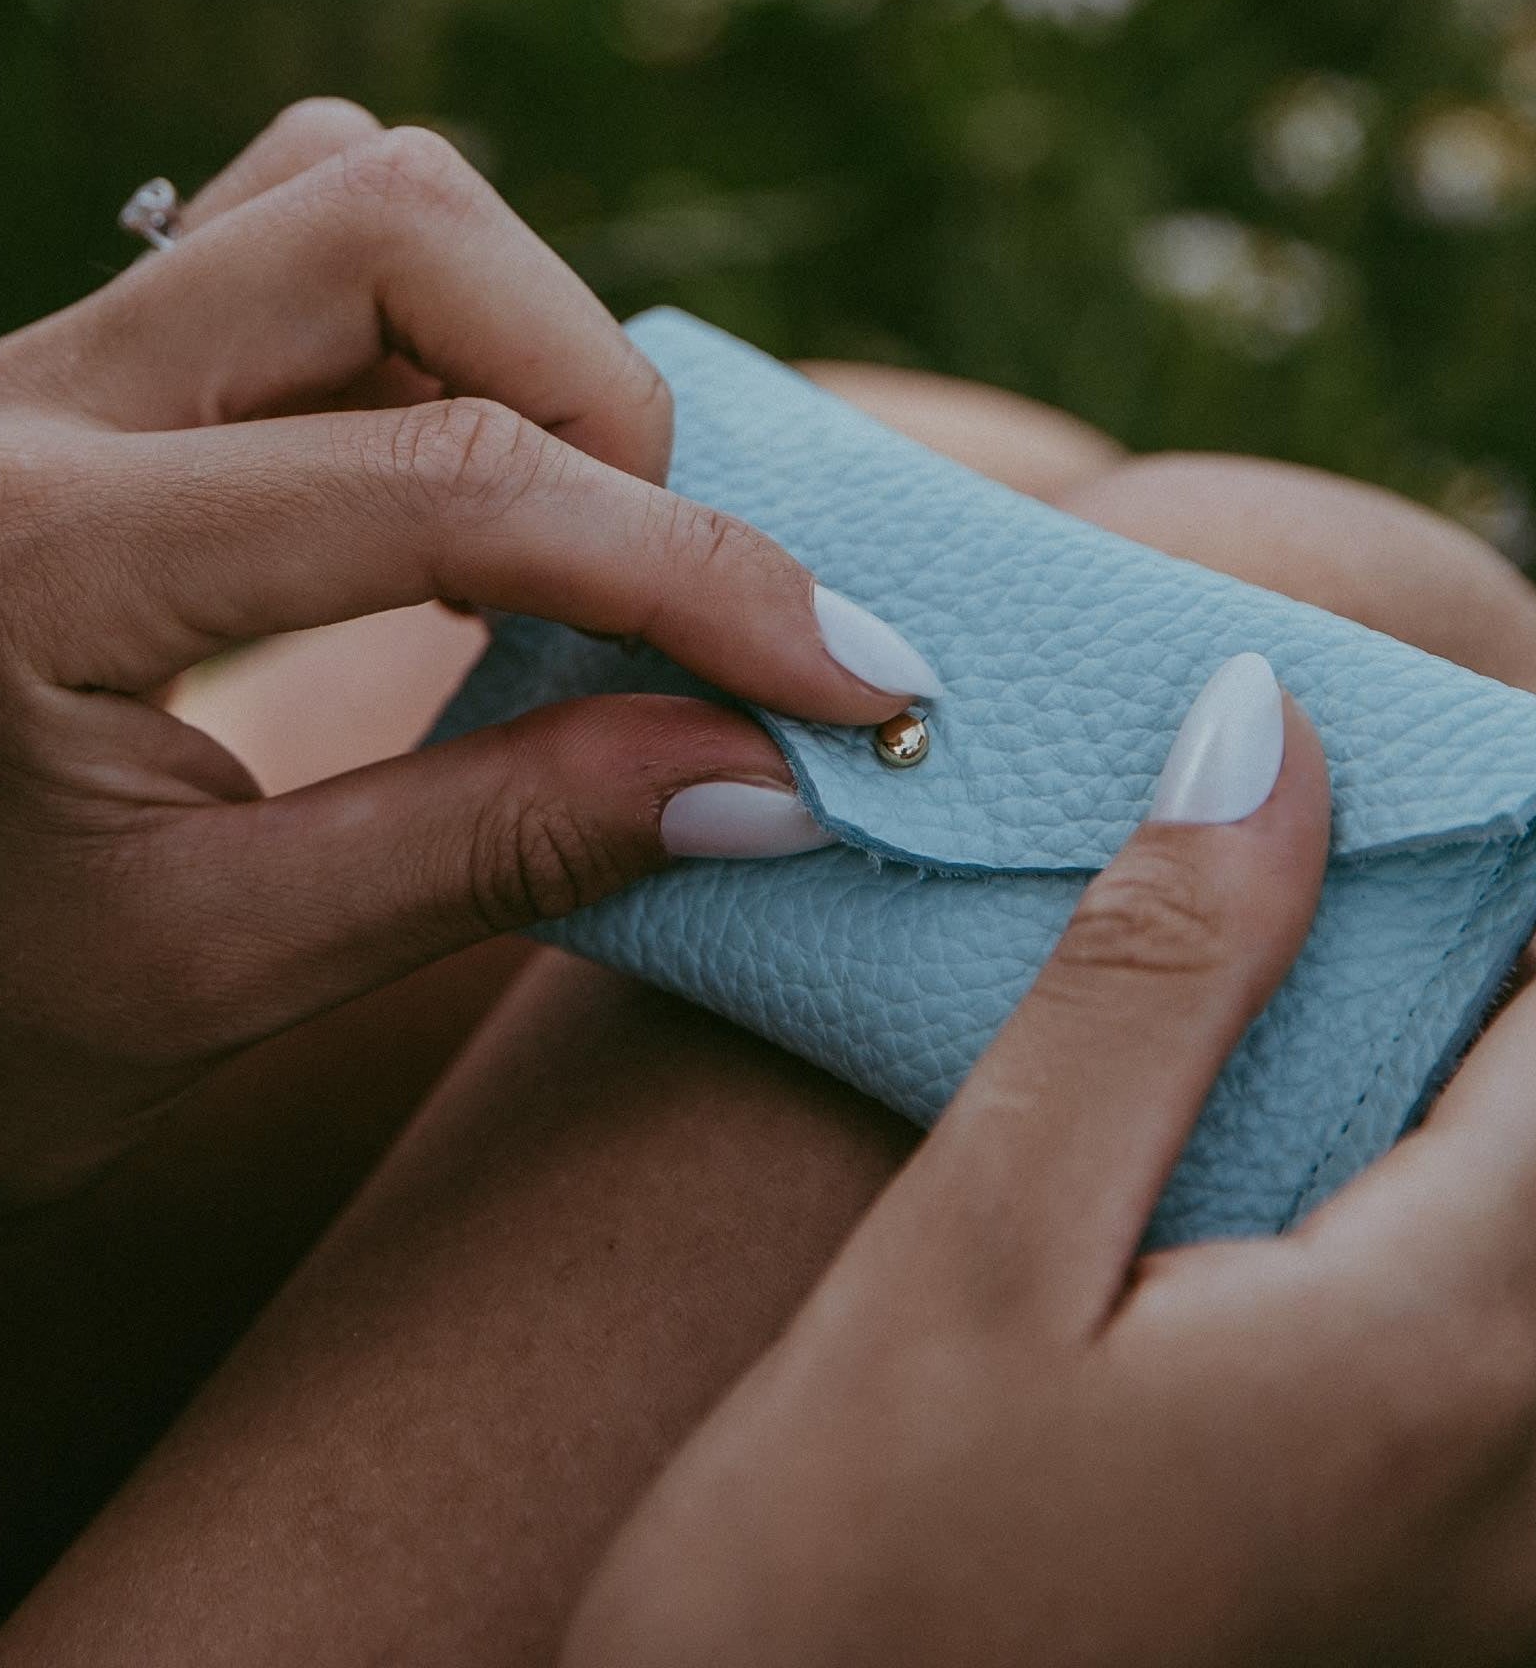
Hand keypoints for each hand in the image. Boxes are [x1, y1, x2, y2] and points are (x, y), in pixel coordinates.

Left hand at [0, 100, 936, 1239]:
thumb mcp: (215, 978)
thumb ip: (494, 852)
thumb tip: (764, 773)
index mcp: (33, 563)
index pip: (450, 490)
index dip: (697, 580)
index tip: (857, 682)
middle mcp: (21, 402)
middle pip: (396, 221)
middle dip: (605, 399)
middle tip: (658, 591)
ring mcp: (40, 360)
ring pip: (347, 186)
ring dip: (524, 337)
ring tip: (563, 529)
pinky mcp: (77, 367)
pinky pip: (293, 231)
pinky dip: (442, 328)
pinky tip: (458, 478)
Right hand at [566, 654, 1535, 1667]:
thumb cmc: (843, 1571)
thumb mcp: (977, 1241)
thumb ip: (1151, 980)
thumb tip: (1262, 733)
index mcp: (1432, 1358)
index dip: (1511, 862)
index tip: (1428, 774)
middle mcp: (1519, 1477)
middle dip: (1491, 974)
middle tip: (1364, 861)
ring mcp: (1493, 1568)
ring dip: (1470, 1088)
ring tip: (1328, 993)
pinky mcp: (1434, 1606)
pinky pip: (1503, 1351)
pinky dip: (1450, 1212)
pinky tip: (1315, 1166)